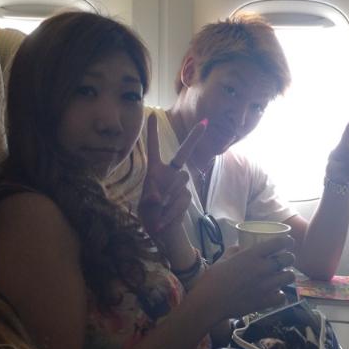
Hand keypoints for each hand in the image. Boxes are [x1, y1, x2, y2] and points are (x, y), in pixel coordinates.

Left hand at [138, 114, 205, 248]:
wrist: (164, 233)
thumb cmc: (150, 216)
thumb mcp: (144, 207)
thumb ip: (150, 199)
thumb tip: (158, 197)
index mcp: (155, 171)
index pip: (155, 149)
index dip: (153, 133)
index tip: (152, 115)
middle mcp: (170, 174)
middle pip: (184, 153)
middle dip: (194, 138)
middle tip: (204, 123)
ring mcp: (180, 184)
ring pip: (180, 181)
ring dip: (168, 197)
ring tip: (158, 211)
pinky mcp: (186, 196)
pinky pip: (181, 200)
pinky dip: (171, 212)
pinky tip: (163, 223)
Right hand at [192, 235, 295, 319]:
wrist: (210, 301)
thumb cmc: (213, 278)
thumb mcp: (223, 259)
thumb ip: (234, 251)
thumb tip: (240, 247)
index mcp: (252, 255)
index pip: (279, 243)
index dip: (287, 241)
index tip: (288, 243)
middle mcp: (262, 268)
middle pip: (289, 259)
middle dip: (289, 258)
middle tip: (284, 261)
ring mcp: (266, 285)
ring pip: (290, 277)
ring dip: (286, 275)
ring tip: (281, 277)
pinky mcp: (265, 301)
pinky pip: (282, 296)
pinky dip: (279, 294)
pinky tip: (274, 293)